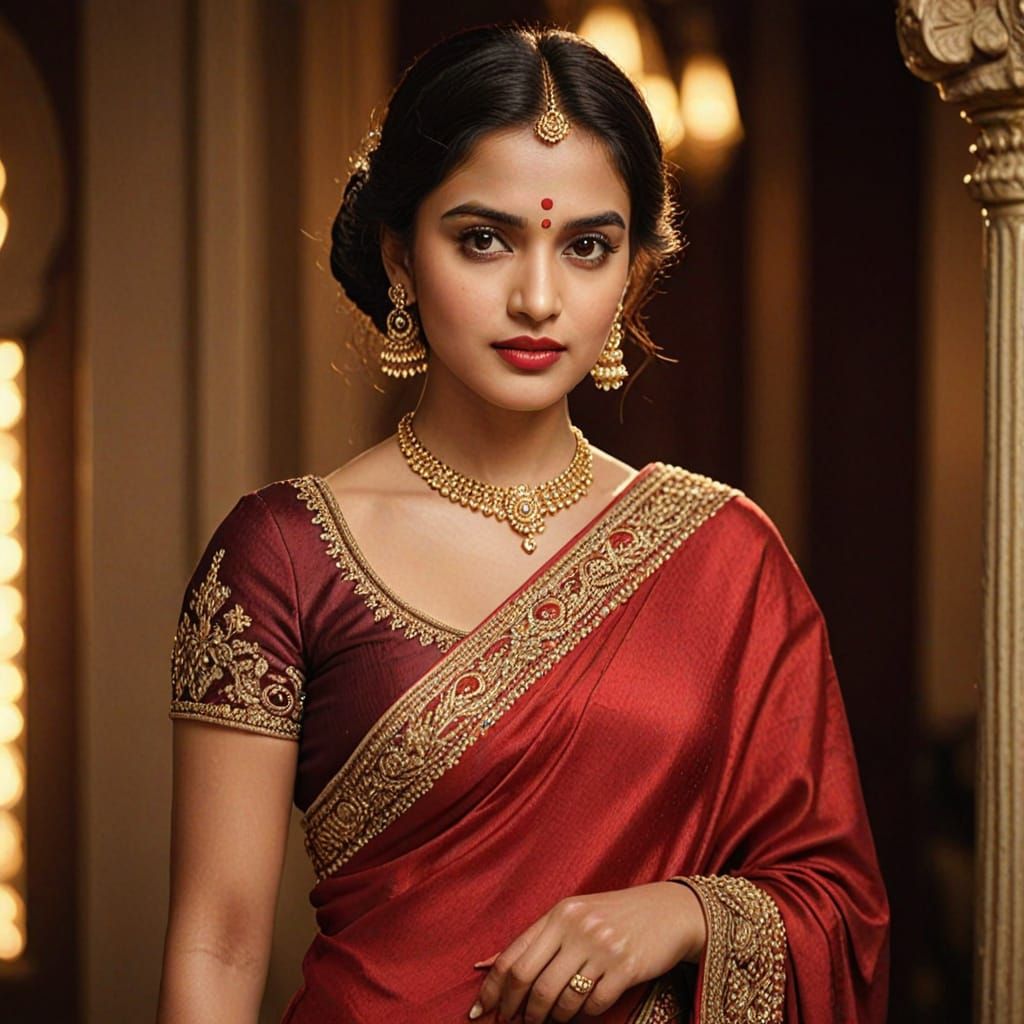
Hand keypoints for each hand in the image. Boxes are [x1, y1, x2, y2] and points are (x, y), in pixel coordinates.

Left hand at [468, 881, 705, 1023]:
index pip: (513, 956)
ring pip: (559, 999)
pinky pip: (592, 1005)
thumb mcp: (573, 915)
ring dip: (549, 1019)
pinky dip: (582, 1015)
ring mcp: (601, 947)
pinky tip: (582, 1010)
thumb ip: (535, 939)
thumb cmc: (614, 916)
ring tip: (548, 1020)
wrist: (668, 912)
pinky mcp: (625, 968)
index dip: (492, 989)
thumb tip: (485, 963)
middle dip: (517, 1010)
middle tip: (515, 1023)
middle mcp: (576, 927)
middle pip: (530, 981)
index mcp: (559, 913)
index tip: (481, 1011)